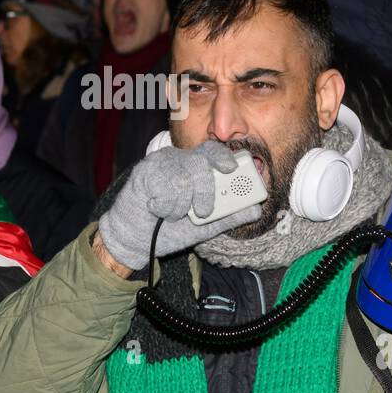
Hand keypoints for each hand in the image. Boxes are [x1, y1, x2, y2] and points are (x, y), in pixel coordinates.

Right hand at [96, 140, 262, 272]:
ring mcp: (159, 163)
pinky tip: (157, 209)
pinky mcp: (144, 172)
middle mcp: (177, 160)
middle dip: (205, 190)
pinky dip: (164, 205)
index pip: (212, 152)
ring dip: (181, 205)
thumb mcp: (205, 227)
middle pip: (200, 162)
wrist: (136, 240)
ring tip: (173, 214)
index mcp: (193, 167)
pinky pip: (164, 185)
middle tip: (202, 211)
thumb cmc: (168, 229)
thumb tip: (256, 210)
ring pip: (182, 177)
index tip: (231, 168)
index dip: (223, 157)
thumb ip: (228, 217)